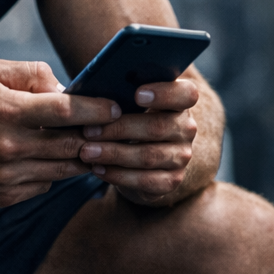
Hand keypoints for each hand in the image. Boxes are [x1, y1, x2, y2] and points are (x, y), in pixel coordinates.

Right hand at [0, 60, 120, 207]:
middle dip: (96, 137)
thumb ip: (32, 73)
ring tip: (88, 144)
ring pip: (64, 168)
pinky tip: (49, 159)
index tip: (114, 108)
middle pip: (72, 144)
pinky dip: (53, 171)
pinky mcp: (4, 196)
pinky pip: (45, 184)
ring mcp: (7, 175)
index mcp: (7, 111)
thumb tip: (67, 88)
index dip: (97, 109)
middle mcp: (9, 146)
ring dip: (81, 157)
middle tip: (110, 129)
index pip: (66, 110)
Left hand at [77, 78, 198, 205]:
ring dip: (114, 154)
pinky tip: (98, 169)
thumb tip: (94, 92)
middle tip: (89, 130)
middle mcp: (186, 128)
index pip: (186, 94)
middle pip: (157, 127)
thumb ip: (122, 93)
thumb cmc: (129, 120)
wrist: (138, 159)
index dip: (164, 93)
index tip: (137, 94)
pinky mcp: (172, 180)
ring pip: (149, 156)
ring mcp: (181, 156)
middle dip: (119, 128)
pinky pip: (146, 180)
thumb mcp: (130, 103)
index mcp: (180, 102)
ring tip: (87, 152)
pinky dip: (118, 175)